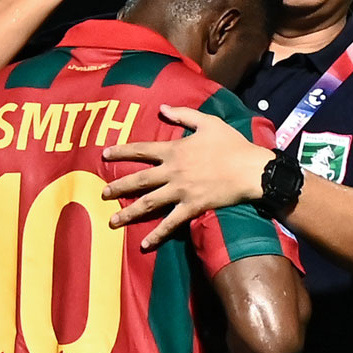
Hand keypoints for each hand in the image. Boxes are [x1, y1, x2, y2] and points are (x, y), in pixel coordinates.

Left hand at [102, 105, 274, 248]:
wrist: (250, 169)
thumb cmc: (231, 144)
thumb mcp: (208, 122)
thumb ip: (183, 115)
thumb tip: (162, 107)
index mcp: (174, 150)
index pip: (141, 150)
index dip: (121, 151)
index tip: (104, 154)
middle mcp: (172, 171)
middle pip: (139, 180)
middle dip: (118, 186)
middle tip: (102, 193)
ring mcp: (180, 191)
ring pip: (148, 203)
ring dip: (128, 212)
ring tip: (112, 221)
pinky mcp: (192, 207)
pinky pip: (171, 223)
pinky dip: (157, 234)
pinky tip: (144, 244)